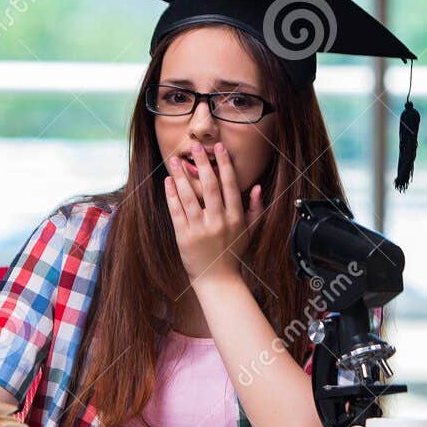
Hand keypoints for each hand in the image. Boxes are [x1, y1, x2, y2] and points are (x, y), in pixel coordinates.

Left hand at [164, 139, 262, 282]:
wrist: (217, 280)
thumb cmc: (233, 254)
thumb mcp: (249, 231)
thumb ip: (255, 208)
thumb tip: (257, 187)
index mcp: (235, 218)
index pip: (230, 185)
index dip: (224, 164)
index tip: (219, 147)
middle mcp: (218, 222)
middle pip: (209, 186)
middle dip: (202, 163)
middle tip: (195, 146)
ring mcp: (200, 229)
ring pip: (190, 196)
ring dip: (181, 176)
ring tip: (175, 160)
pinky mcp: (184, 237)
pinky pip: (177, 211)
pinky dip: (172, 195)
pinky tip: (169, 181)